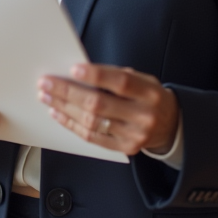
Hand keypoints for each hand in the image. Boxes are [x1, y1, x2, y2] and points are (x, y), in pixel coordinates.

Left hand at [39, 64, 179, 155]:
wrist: (170, 125)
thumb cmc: (149, 97)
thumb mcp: (142, 80)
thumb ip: (116, 76)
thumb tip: (79, 73)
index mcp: (150, 93)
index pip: (121, 82)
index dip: (96, 75)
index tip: (72, 68)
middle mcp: (143, 115)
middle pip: (100, 104)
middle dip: (68, 92)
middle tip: (47, 83)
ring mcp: (134, 135)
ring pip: (92, 122)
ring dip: (64, 108)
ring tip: (47, 96)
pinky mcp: (124, 149)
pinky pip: (92, 137)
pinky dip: (72, 124)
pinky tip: (58, 113)